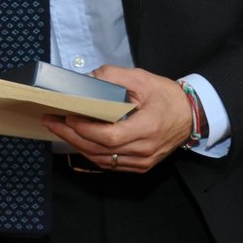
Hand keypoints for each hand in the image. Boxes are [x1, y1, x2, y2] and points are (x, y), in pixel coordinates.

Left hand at [42, 65, 191, 172]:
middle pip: (101, 150)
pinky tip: (79, 140)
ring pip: (103, 160)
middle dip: (72, 136)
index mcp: (147, 128)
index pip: (110, 136)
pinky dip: (92, 152)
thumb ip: (113, 77)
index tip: (68, 116)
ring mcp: (142, 161)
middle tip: (52, 122)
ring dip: (78, 146)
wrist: (190, 115)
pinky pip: (110, 163)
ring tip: (60, 129)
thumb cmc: (167, 96)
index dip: (86, 129)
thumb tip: (87, 79)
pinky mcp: (140, 166)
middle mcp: (144, 150)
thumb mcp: (142, 78)